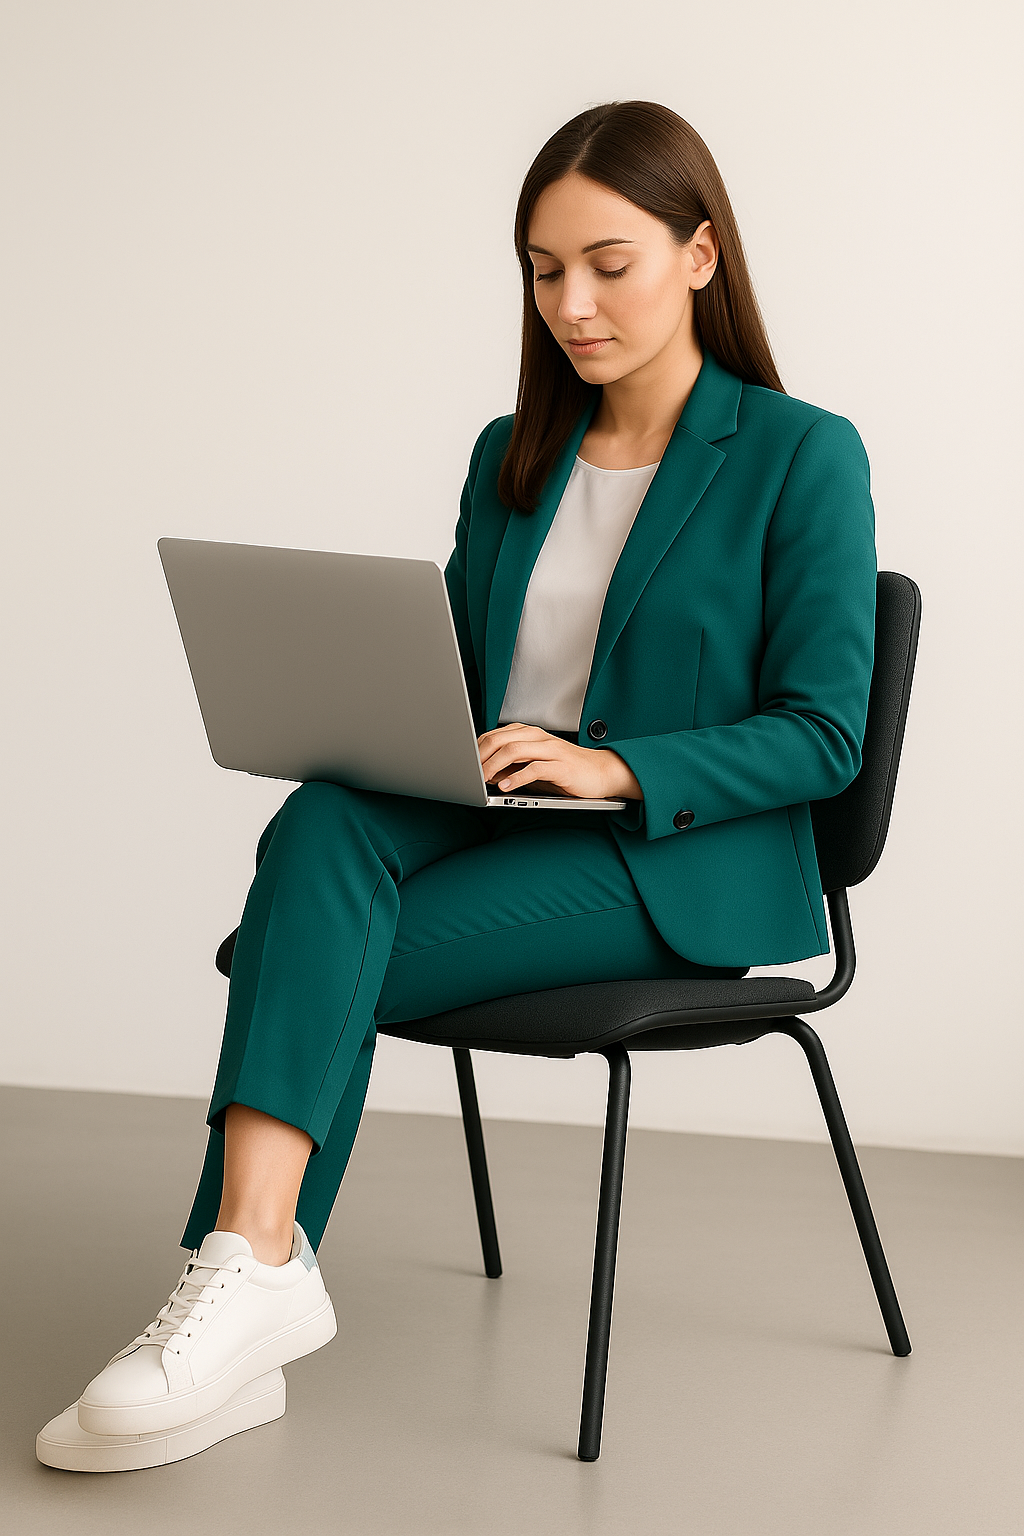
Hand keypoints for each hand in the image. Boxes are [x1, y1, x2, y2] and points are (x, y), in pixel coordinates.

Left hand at [477, 724, 643, 800]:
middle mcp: (539, 737)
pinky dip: (517, 777)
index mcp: (531, 734)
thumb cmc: (567, 770)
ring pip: (515, 750)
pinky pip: (534, 768)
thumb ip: (513, 764)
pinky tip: (505, 786)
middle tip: (469, 771)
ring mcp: (551, 750)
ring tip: (482, 779)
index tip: (465, 763)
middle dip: (481, 755)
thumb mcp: (535, 765)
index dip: (478, 748)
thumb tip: (486, 772)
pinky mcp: (561, 766)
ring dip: (494, 765)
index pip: (496, 735)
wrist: (602, 773)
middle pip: (501, 739)